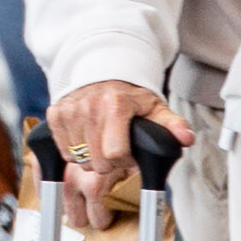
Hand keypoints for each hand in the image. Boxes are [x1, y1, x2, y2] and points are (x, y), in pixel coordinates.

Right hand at [49, 79, 187, 229]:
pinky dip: (75, 151)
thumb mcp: (156, 109)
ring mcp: (69, 110)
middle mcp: (89, 105)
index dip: (124, 160)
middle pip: (97, 162)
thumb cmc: (131, 99)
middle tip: (115, 148)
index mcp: (115, 104)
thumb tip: (186, 138)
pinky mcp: (55, 114)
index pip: (115, 154)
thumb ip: (173, 125)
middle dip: (108, 162)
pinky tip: (87, 138)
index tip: (128, 152)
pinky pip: (64, 152)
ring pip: (79, 160)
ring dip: (92, 157)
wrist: (103, 77)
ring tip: (101, 142)